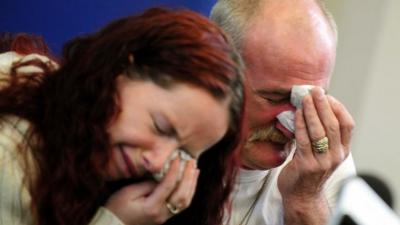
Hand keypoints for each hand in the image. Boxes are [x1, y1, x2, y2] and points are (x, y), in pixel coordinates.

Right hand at [105, 158, 199, 224]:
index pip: (168, 186)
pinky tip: (190, 181)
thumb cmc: (116, 208)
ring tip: (195, 169)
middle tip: (191, 161)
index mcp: (151, 207)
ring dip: (192, 184)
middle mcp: (161, 214)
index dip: (175, 170)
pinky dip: (188, 191)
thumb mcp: (128, 192)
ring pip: (185, 202)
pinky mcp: (165, 217)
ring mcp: (164, 217)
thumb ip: (147, 184)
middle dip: (188, 176)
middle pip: (182, 195)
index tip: (178, 157)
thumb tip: (163, 176)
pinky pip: (181, 205)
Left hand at [277, 87, 354, 223]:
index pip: (347, 124)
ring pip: (320, 131)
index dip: (337, 107)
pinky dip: (300, 125)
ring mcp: (322, 162)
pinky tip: (296, 114)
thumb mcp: (322, 152)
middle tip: (315, 90)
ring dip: (311, 112)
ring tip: (304, 98)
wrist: (301, 195)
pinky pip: (304, 140)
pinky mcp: (307, 165)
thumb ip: (321, 134)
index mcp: (342, 151)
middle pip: (333, 125)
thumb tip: (312, 106)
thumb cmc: (309, 169)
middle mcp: (336, 156)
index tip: (326, 95)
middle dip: (323, 105)